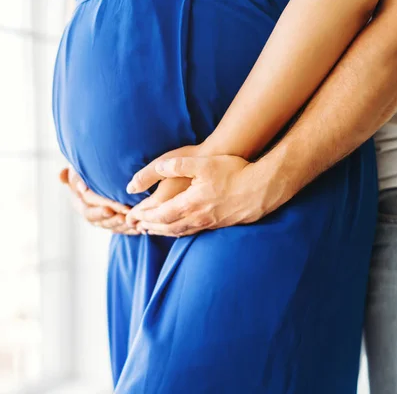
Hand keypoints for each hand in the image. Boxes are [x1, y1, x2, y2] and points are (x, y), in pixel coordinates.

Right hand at [59, 166, 138, 234]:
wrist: (101, 172)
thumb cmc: (89, 167)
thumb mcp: (79, 168)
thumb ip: (71, 173)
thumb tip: (61, 175)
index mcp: (79, 202)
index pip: (88, 209)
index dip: (99, 210)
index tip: (110, 210)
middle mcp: (89, 212)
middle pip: (100, 222)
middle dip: (113, 220)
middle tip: (125, 217)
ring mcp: (101, 219)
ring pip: (111, 227)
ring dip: (123, 226)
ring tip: (134, 223)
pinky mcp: (113, 222)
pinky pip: (120, 229)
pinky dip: (130, 229)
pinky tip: (140, 228)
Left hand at [126, 155, 278, 236]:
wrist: (262, 188)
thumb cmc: (235, 172)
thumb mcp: (204, 164)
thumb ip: (179, 165)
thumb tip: (158, 167)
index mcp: (190, 203)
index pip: (161, 215)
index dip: (146, 216)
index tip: (134, 216)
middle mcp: (198, 217)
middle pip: (168, 227)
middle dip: (151, 227)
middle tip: (138, 226)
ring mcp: (210, 223)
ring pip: (181, 232)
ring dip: (164, 232)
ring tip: (153, 231)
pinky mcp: (220, 224)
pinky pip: (194, 231)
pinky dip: (181, 232)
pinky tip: (180, 230)